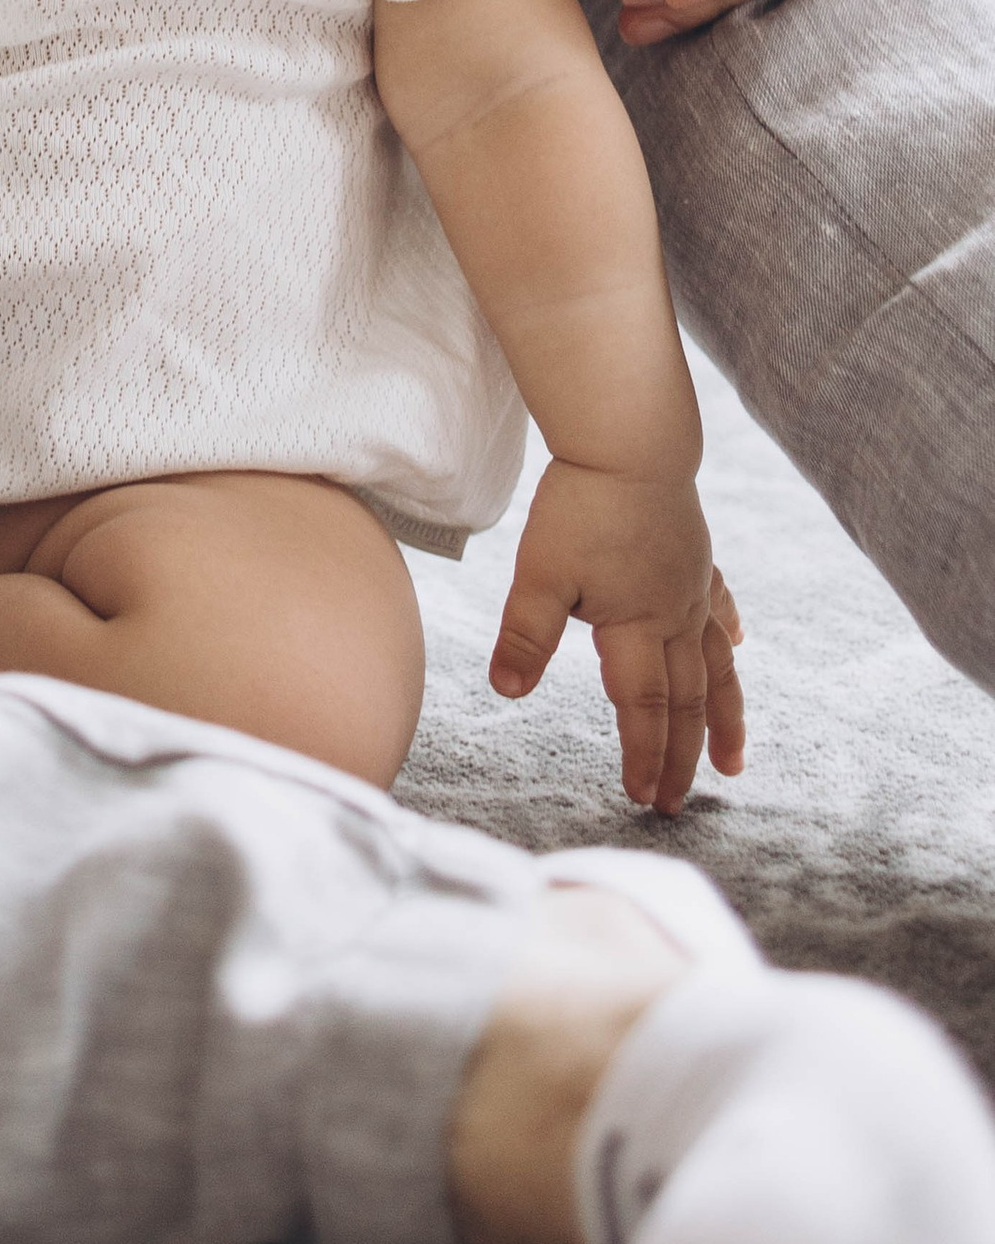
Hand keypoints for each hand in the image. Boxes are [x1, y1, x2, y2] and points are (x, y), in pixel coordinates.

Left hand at [490, 456, 744, 813]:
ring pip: (716, 667)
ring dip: (724, 718)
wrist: (628, 440)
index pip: (643, 709)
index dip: (644, 756)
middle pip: (685, 702)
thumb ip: (525, 634)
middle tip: (678, 803)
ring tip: (732, 762)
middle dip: (681, 758)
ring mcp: (691, 587)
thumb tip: (505, 690)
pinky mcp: (695, 555)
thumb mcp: (540, 573)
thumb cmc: (581, 505)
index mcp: (636, 627)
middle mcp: (674, 616)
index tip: (643, 797)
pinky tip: (738, 647)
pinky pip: (719, 605)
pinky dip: (727, 634)